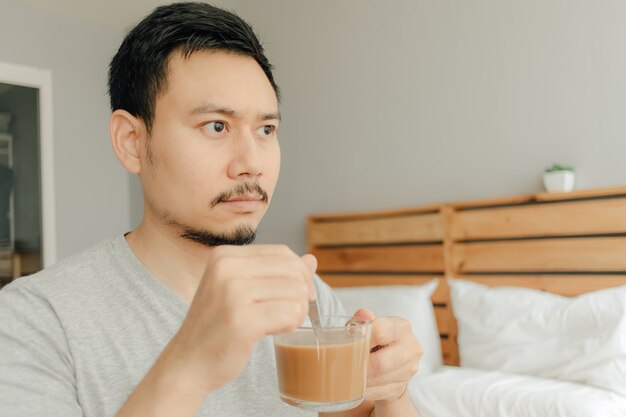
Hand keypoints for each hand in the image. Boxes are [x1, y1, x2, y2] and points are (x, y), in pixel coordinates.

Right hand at [167, 245, 316, 394]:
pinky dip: (291, 323)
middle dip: (301, 293)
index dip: (299, 274)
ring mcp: (232, 293)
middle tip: (288, 314)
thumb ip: (275, 272)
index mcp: (224, 256)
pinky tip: (276, 331)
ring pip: (296, 291)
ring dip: (297, 311)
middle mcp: (226, 268)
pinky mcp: (242, 320)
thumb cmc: (217, 326)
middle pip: (292, 270)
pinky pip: (290, 312)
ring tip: (278, 323)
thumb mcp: (242, 290)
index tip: (298, 296)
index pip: (282, 252)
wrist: (188, 363)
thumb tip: (311, 259)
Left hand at [354, 308, 422, 402]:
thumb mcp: (370, 327)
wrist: (394, 361)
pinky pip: (379, 392)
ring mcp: (409, 369)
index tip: (349, 344)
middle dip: (360, 366)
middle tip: (345, 365)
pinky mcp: (402, 387)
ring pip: (379, 380)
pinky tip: (358, 385)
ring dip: (360, 380)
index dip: (362, 339)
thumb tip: (361, 314)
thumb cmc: (377, 340)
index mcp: (401, 327)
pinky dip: (365, 390)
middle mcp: (410, 348)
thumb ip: (362, 321)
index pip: (381, 332)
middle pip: (381, 362)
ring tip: (349, 374)